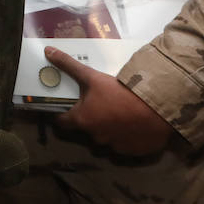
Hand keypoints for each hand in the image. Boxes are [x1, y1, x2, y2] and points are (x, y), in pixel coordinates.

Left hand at [47, 46, 176, 155]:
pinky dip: (126, 138)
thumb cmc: (120, 92)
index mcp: (83, 121)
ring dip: (107, 130)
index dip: (60, 115)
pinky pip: (125, 146)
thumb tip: (47, 51)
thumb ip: (68, 65)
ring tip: (116, 115)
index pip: (61, 123)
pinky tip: (132, 126)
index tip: (63, 108)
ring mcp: (115, 147)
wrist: (155, 107)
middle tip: (97, 106)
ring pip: (106, 139)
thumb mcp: (92, 76)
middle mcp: (95, 137)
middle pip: (85, 130)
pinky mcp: (134, 152)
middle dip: (88, 120)